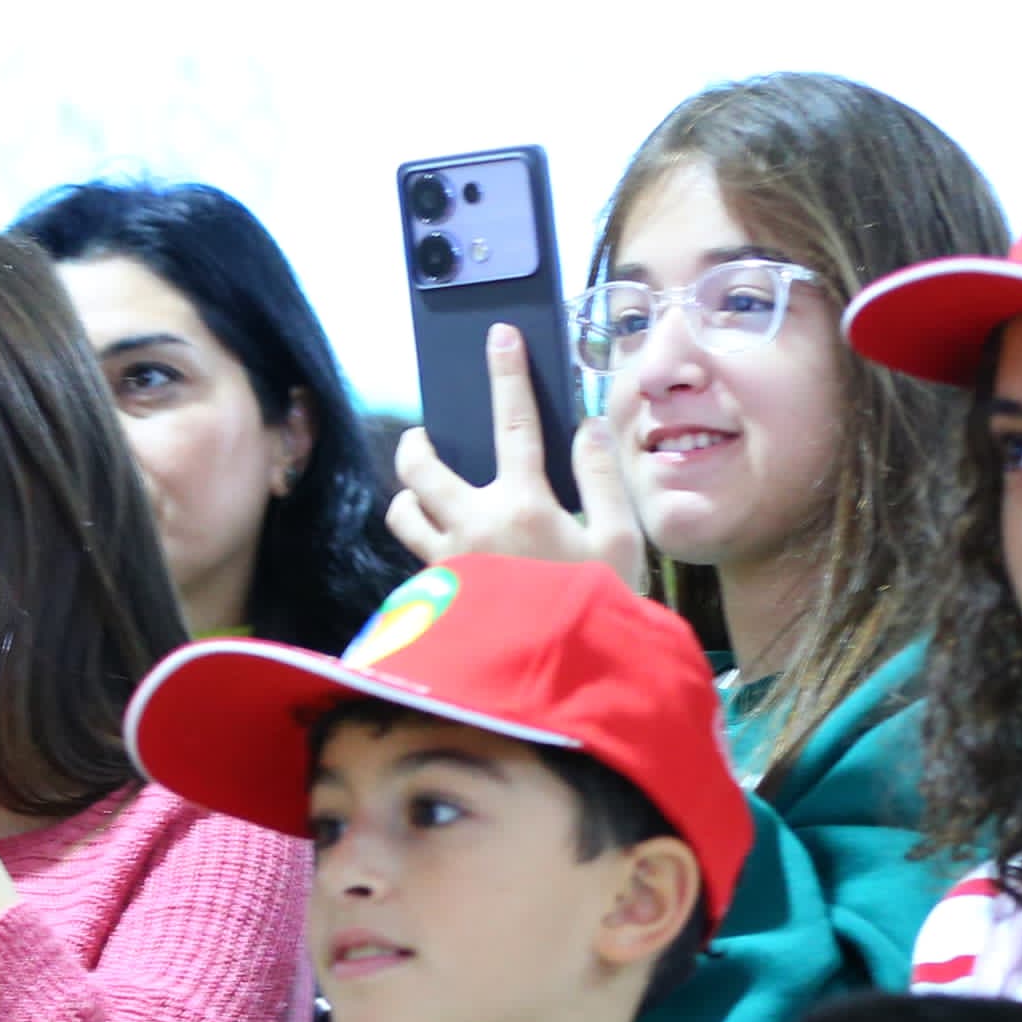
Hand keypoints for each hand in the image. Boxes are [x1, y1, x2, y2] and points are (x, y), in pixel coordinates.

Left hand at [387, 324, 646, 594]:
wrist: (555, 685)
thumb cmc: (596, 608)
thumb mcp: (619, 540)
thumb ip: (600, 479)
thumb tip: (585, 428)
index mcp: (522, 504)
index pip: (513, 422)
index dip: (507, 374)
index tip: (499, 336)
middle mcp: (471, 526)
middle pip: (420, 467)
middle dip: (418, 443)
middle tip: (426, 436)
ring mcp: (445, 563)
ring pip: (402, 512)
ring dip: (409, 495)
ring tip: (426, 494)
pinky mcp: (433, 597)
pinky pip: (415, 556)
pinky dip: (424, 542)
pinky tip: (447, 550)